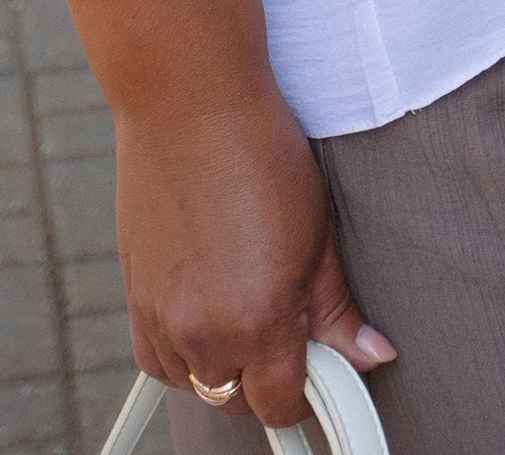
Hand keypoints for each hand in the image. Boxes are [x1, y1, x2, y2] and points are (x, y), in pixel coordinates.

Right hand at [114, 80, 394, 426]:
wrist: (190, 99)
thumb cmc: (259, 151)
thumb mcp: (318, 231)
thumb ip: (337, 309)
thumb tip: (369, 355)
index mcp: (258, 321)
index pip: (282, 404)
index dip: (307, 394)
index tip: (321, 374)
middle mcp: (203, 331)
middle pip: (237, 401)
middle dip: (266, 380)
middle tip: (287, 330)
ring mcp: (162, 317)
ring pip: (195, 383)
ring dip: (222, 366)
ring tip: (245, 311)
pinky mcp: (134, 295)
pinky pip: (155, 360)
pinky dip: (180, 354)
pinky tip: (203, 317)